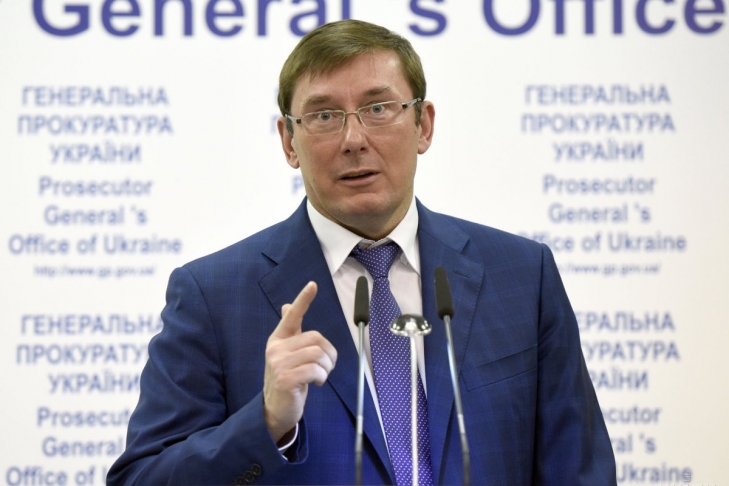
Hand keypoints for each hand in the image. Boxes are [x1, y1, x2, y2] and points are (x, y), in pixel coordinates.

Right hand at [263, 281, 337, 442]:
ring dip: (327, 368)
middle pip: (316, 338)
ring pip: (318, 354)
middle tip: (326, 366)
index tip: (313, 285)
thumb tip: (286, 306)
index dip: (303, 300)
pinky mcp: (285, 379)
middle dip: (329, 354)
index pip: (292, 316)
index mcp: (278, 339)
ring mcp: (279, 364)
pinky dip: (321, 378)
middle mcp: (276, 348)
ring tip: (320, 376)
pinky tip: (315, 384)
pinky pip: (315, 370)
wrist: (275, 409)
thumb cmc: (287, 379)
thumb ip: (289, 332)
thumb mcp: (287, 354)